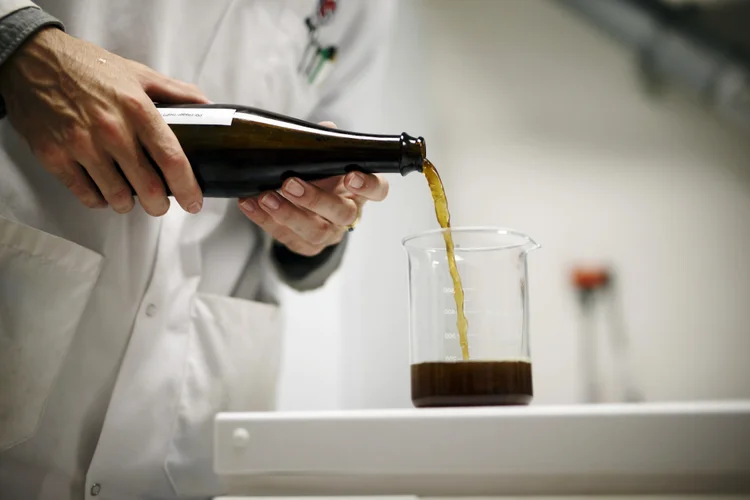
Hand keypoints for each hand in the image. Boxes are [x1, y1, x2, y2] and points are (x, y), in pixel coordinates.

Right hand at [0, 27, 209, 214]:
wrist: (32, 59)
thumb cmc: (87, 67)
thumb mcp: (138, 73)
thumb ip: (177, 92)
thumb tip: (208, 107)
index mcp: (137, 109)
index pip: (172, 159)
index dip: (187, 187)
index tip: (193, 200)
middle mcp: (111, 130)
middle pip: (148, 187)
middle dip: (159, 205)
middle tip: (160, 203)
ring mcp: (81, 145)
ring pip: (117, 197)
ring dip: (128, 204)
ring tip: (130, 197)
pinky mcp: (55, 156)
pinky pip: (86, 194)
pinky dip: (99, 199)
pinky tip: (103, 190)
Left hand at [238, 123, 388, 256]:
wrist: (308, 210)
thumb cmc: (322, 180)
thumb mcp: (326, 160)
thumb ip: (326, 146)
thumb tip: (325, 127)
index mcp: (359, 191)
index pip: (377, 190)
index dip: (368, 185)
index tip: (350, 175)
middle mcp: (348, 214)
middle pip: (342, 213)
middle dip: (314, 199)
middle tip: (290, 183)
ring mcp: (329, 233)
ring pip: (315, 232)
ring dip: (287, 214)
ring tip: (265, 197)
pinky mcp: (307, 247)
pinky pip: (287, 238)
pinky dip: (265, 221)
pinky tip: (250, 204)